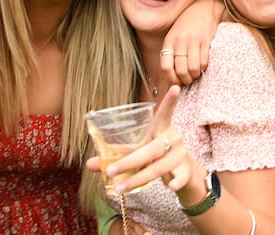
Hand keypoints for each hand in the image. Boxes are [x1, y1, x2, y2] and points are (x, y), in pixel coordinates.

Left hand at [89, 86, 205, 202]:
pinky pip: (180, 176)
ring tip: (120, 188)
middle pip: (151, 148)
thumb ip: (117, 156)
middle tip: (109, 171)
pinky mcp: (185, 170)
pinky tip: (170, 186)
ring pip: (159, 166)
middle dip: (129, 161)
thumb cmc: (156, 156)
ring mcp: (180, 154)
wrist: (182, 174)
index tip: (175, 87)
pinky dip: (175, 181)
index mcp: (161, 128)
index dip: (170, 101)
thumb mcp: (139, 152)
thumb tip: (89, 163)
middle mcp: (173, 138)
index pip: (165, 113)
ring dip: (138, 178)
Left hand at [160, 0, 223, 84]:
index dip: (171, 79)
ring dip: (195, 75)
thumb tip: (173, 76)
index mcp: (169, 42)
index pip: (165, 66)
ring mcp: (192, 41)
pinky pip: (204, 62)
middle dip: (186, 80)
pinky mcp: (205, 41)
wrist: (202, 9)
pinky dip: (203, 68)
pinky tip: (202, 66)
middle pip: (181, 70)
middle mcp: (179, 42)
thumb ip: (172, 53)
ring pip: (193, 68)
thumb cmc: (186, 26)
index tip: (176, 83)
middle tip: (188, 80)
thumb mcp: (174, 36)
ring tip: (196, 74)